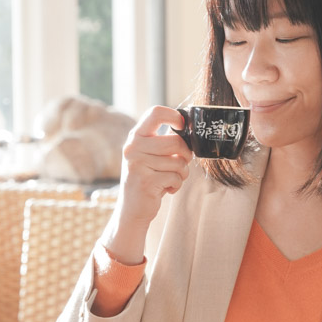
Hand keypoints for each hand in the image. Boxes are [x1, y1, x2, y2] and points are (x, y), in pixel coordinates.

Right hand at [100, 105, 190, 261]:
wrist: (131, 209)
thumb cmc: (146, 178)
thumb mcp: (148, 155)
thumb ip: (163, 141)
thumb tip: (189, 129)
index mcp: (135, 136)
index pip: (155, 113)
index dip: (174, 116)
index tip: (182, 127)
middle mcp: (133, 148)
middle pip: (176, 141)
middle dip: (185, 154)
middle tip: (180, 162)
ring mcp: (137, 164)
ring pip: (179, 162)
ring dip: (181, 173)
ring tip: (169, 179)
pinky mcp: (146, 181)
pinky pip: (176, 177)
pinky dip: (176, 185)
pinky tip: (165, 188)